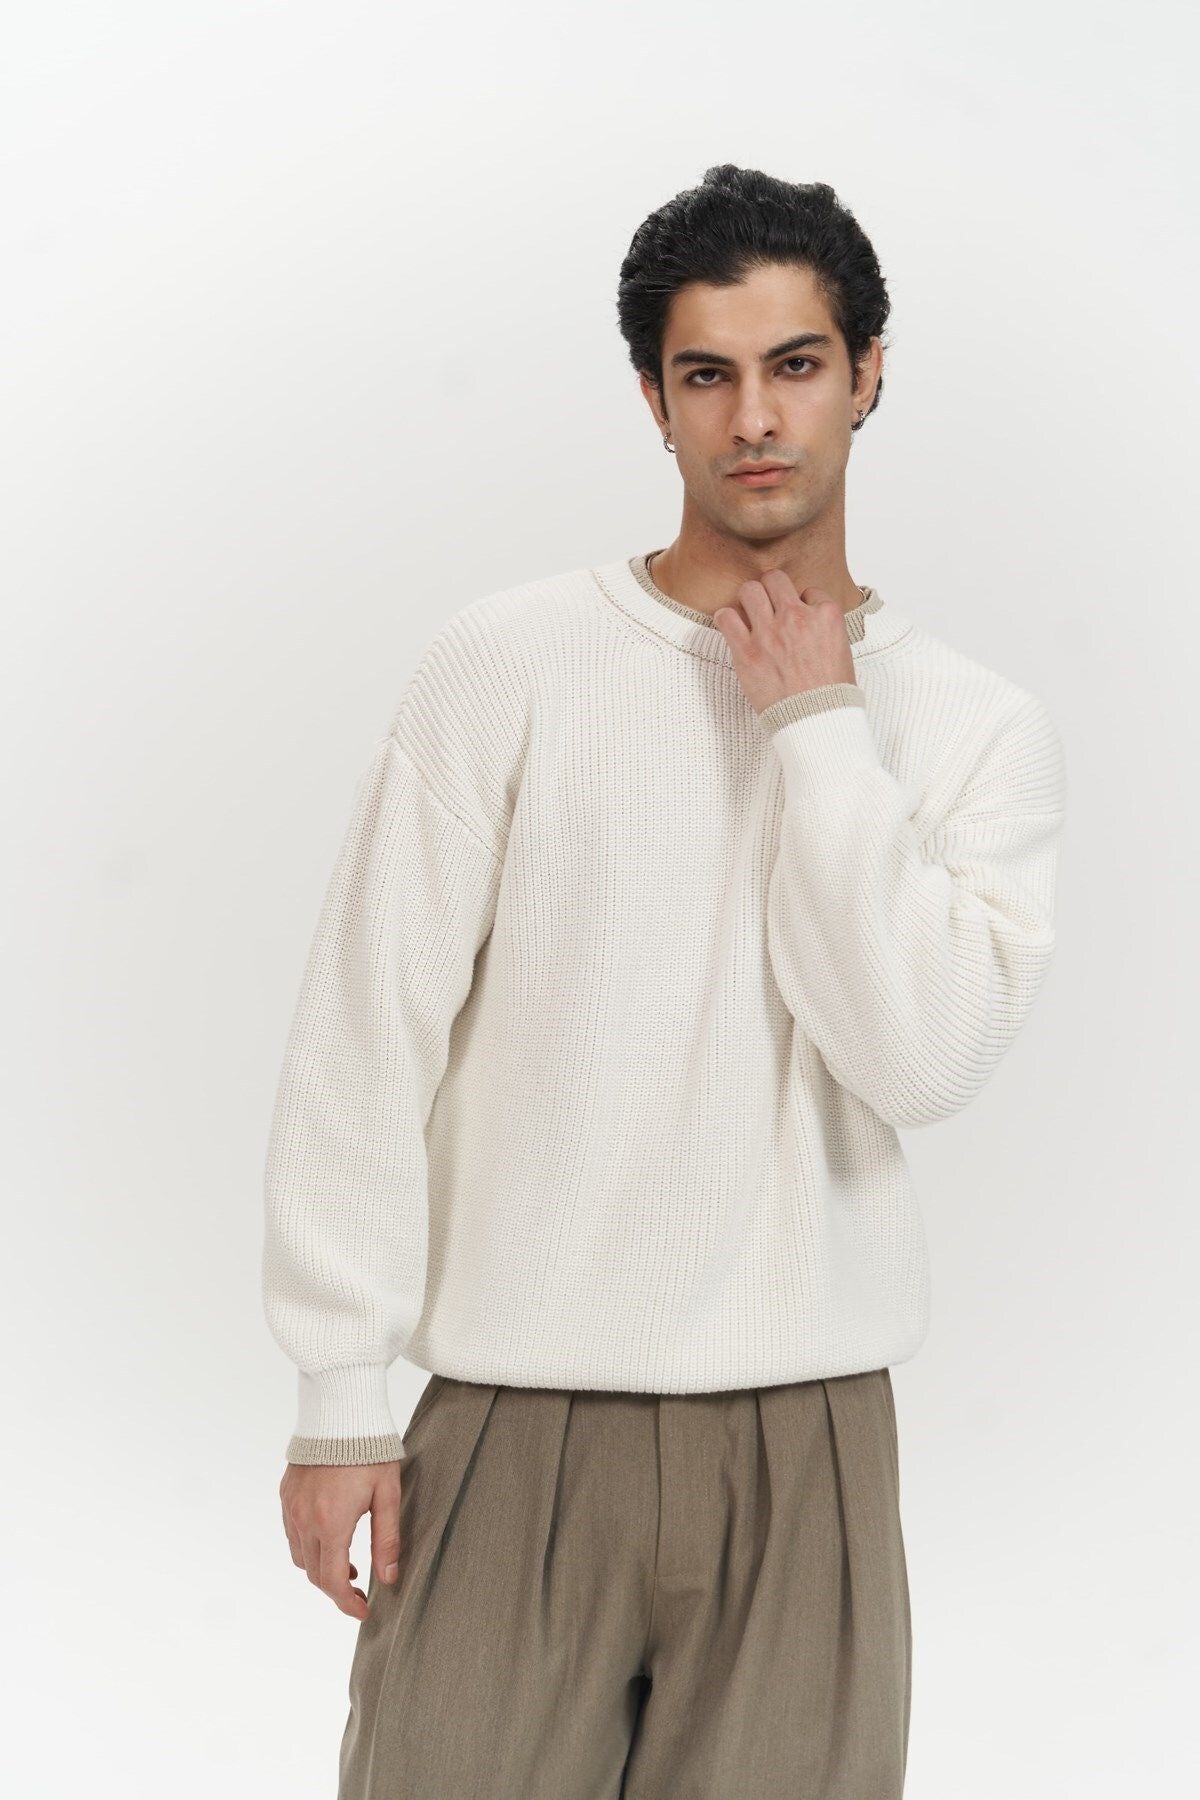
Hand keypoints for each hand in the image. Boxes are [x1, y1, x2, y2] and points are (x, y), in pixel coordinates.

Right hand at [279, 1460, 402, 1618]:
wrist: (340, 1411)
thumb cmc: (369, 1451)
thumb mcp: (386, 1495)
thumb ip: (387, 1539)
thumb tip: (387, 1579)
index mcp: (331, 1523)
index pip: (332, 1581)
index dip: (347, 1604)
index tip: (363, 1611)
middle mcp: (304, 1519)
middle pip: (313, 1573)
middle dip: (335, 1589)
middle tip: (359, 1591)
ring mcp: (291, 1507)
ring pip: (299, 1556)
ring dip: (320, 1568)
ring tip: (347, 1564)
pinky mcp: (285, 1494)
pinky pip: (291, 1533)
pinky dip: (307, 1547)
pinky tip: (328, 1538)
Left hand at [712, 570, 855, 713]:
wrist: (815, 721)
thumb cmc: (830, 694)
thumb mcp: (841, 650)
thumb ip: (823, 628)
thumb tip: (808, 617)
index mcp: (826, 616)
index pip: (809, 591)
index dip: (802, 605)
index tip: (799, 620)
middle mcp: (797, 618)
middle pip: (775, 579)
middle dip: (771, 590)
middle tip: (769, 607)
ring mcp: (770, 632)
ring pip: (749, 590)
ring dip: (748, 600)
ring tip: (750, 615)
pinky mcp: (746, 651)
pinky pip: (726, 617)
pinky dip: (726, 619)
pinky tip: (732, 627)